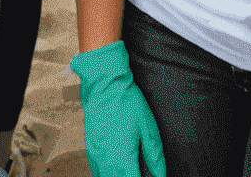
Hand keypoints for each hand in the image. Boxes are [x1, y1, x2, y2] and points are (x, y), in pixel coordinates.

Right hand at [70, 42, 164, 176]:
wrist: (102, 82)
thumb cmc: (126, 101)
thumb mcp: (147, 126)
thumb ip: (155, 155)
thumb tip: (161, 174)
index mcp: (123, 158)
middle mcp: (107, 161)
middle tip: (137, 173)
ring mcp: (96, 155)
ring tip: (127, 171)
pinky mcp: (90, 147)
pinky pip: (96, 171)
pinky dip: (105, 175)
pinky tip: (114, 171)